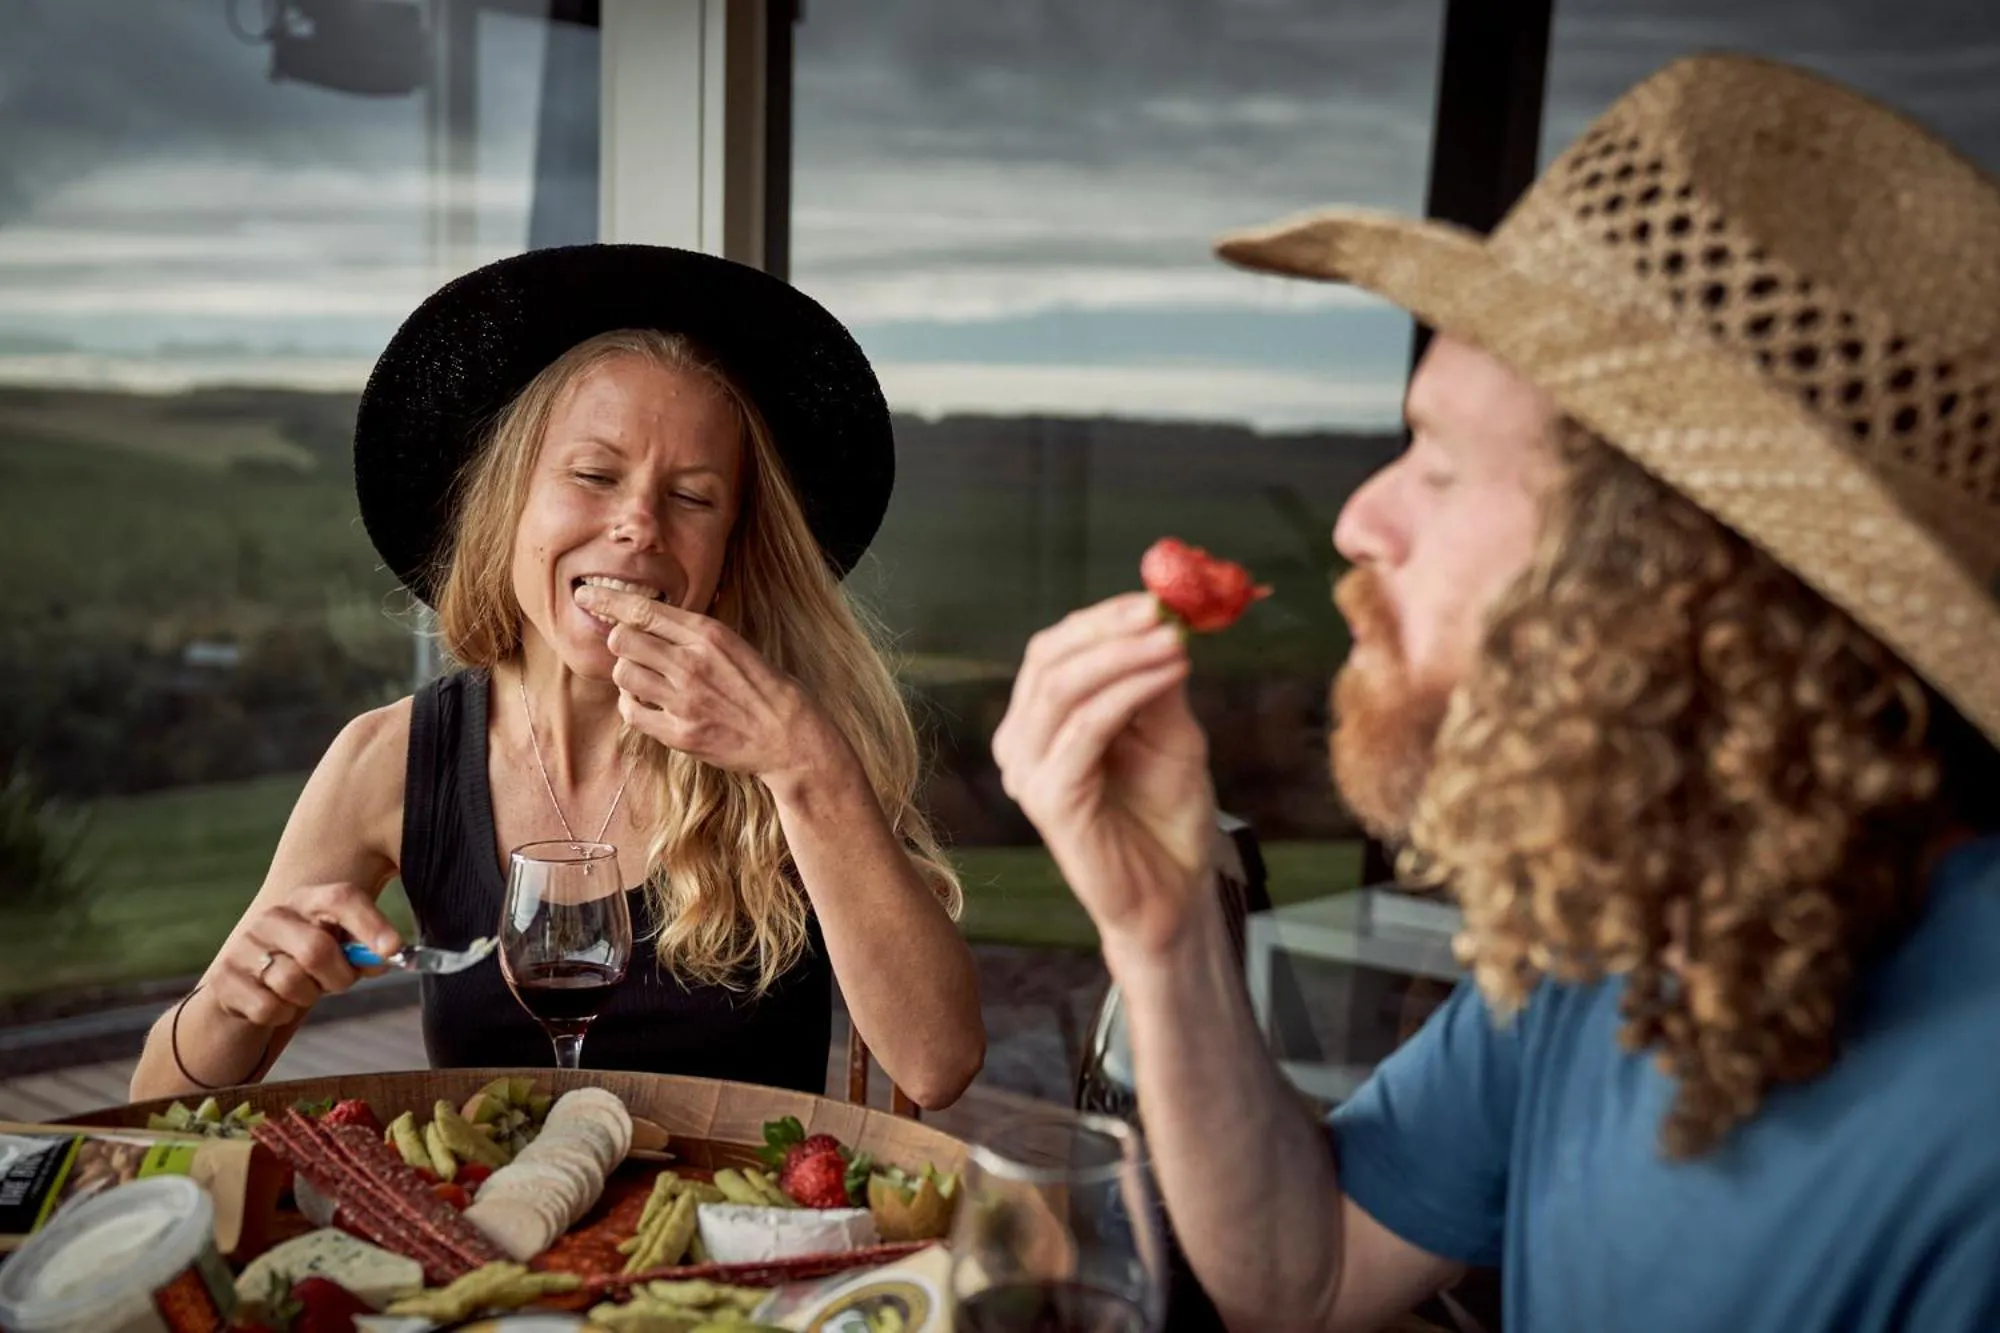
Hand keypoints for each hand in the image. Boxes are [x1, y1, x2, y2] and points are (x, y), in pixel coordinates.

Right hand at [213, 882, 400, 1028]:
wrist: (247, 991)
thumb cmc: (306, 966)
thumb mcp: (338, 952)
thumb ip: (363, 951)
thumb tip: (387, 955)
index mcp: (307, 900)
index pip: (341, 898)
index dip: (371, 923)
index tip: (393, 950)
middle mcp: (272, 917)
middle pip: (317, 949)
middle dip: (338, 977)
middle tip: (341, 983)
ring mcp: (243, 946)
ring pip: (292, 982)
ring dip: (308, 997)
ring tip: (303, 990)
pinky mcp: (223, 979)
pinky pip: (268, 1008)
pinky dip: (281, 1015)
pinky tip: (278, 1004)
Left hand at [578, 585, 830, 782]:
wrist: (789, 735)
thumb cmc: (763, 687)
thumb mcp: (735, 644)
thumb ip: (694, 633)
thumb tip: (650, 617)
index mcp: (708, 635)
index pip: (643, 610)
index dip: (607, 601)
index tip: (586, 596)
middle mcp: (692, 664)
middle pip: (623, 639)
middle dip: (620, 641)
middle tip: (632, 650)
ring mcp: (684, 700)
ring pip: (622, 675)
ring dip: (627, 674)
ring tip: (646, 679)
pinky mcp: (680, 734)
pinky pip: (631, 712)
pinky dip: (632, 705)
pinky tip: (646, 702)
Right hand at [992, 592, 1217, 961]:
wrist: (1177, 893)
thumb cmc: (1168, 814)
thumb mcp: (1169, 731)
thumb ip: (1157, 681)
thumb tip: (1165, 617)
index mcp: (1041, 722)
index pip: (1055, 649)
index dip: (1103, 617)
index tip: (1158, 596)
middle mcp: (1022, 744)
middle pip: (1049, 660)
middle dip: (1109, 628)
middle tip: (1163, 610)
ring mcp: (1029, 774)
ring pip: (1063, 689)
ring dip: (1124, 655)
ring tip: (1177, 641)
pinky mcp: (1050, 802)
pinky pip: (1083, 731)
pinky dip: (1127, 693)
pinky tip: (1168, 675)